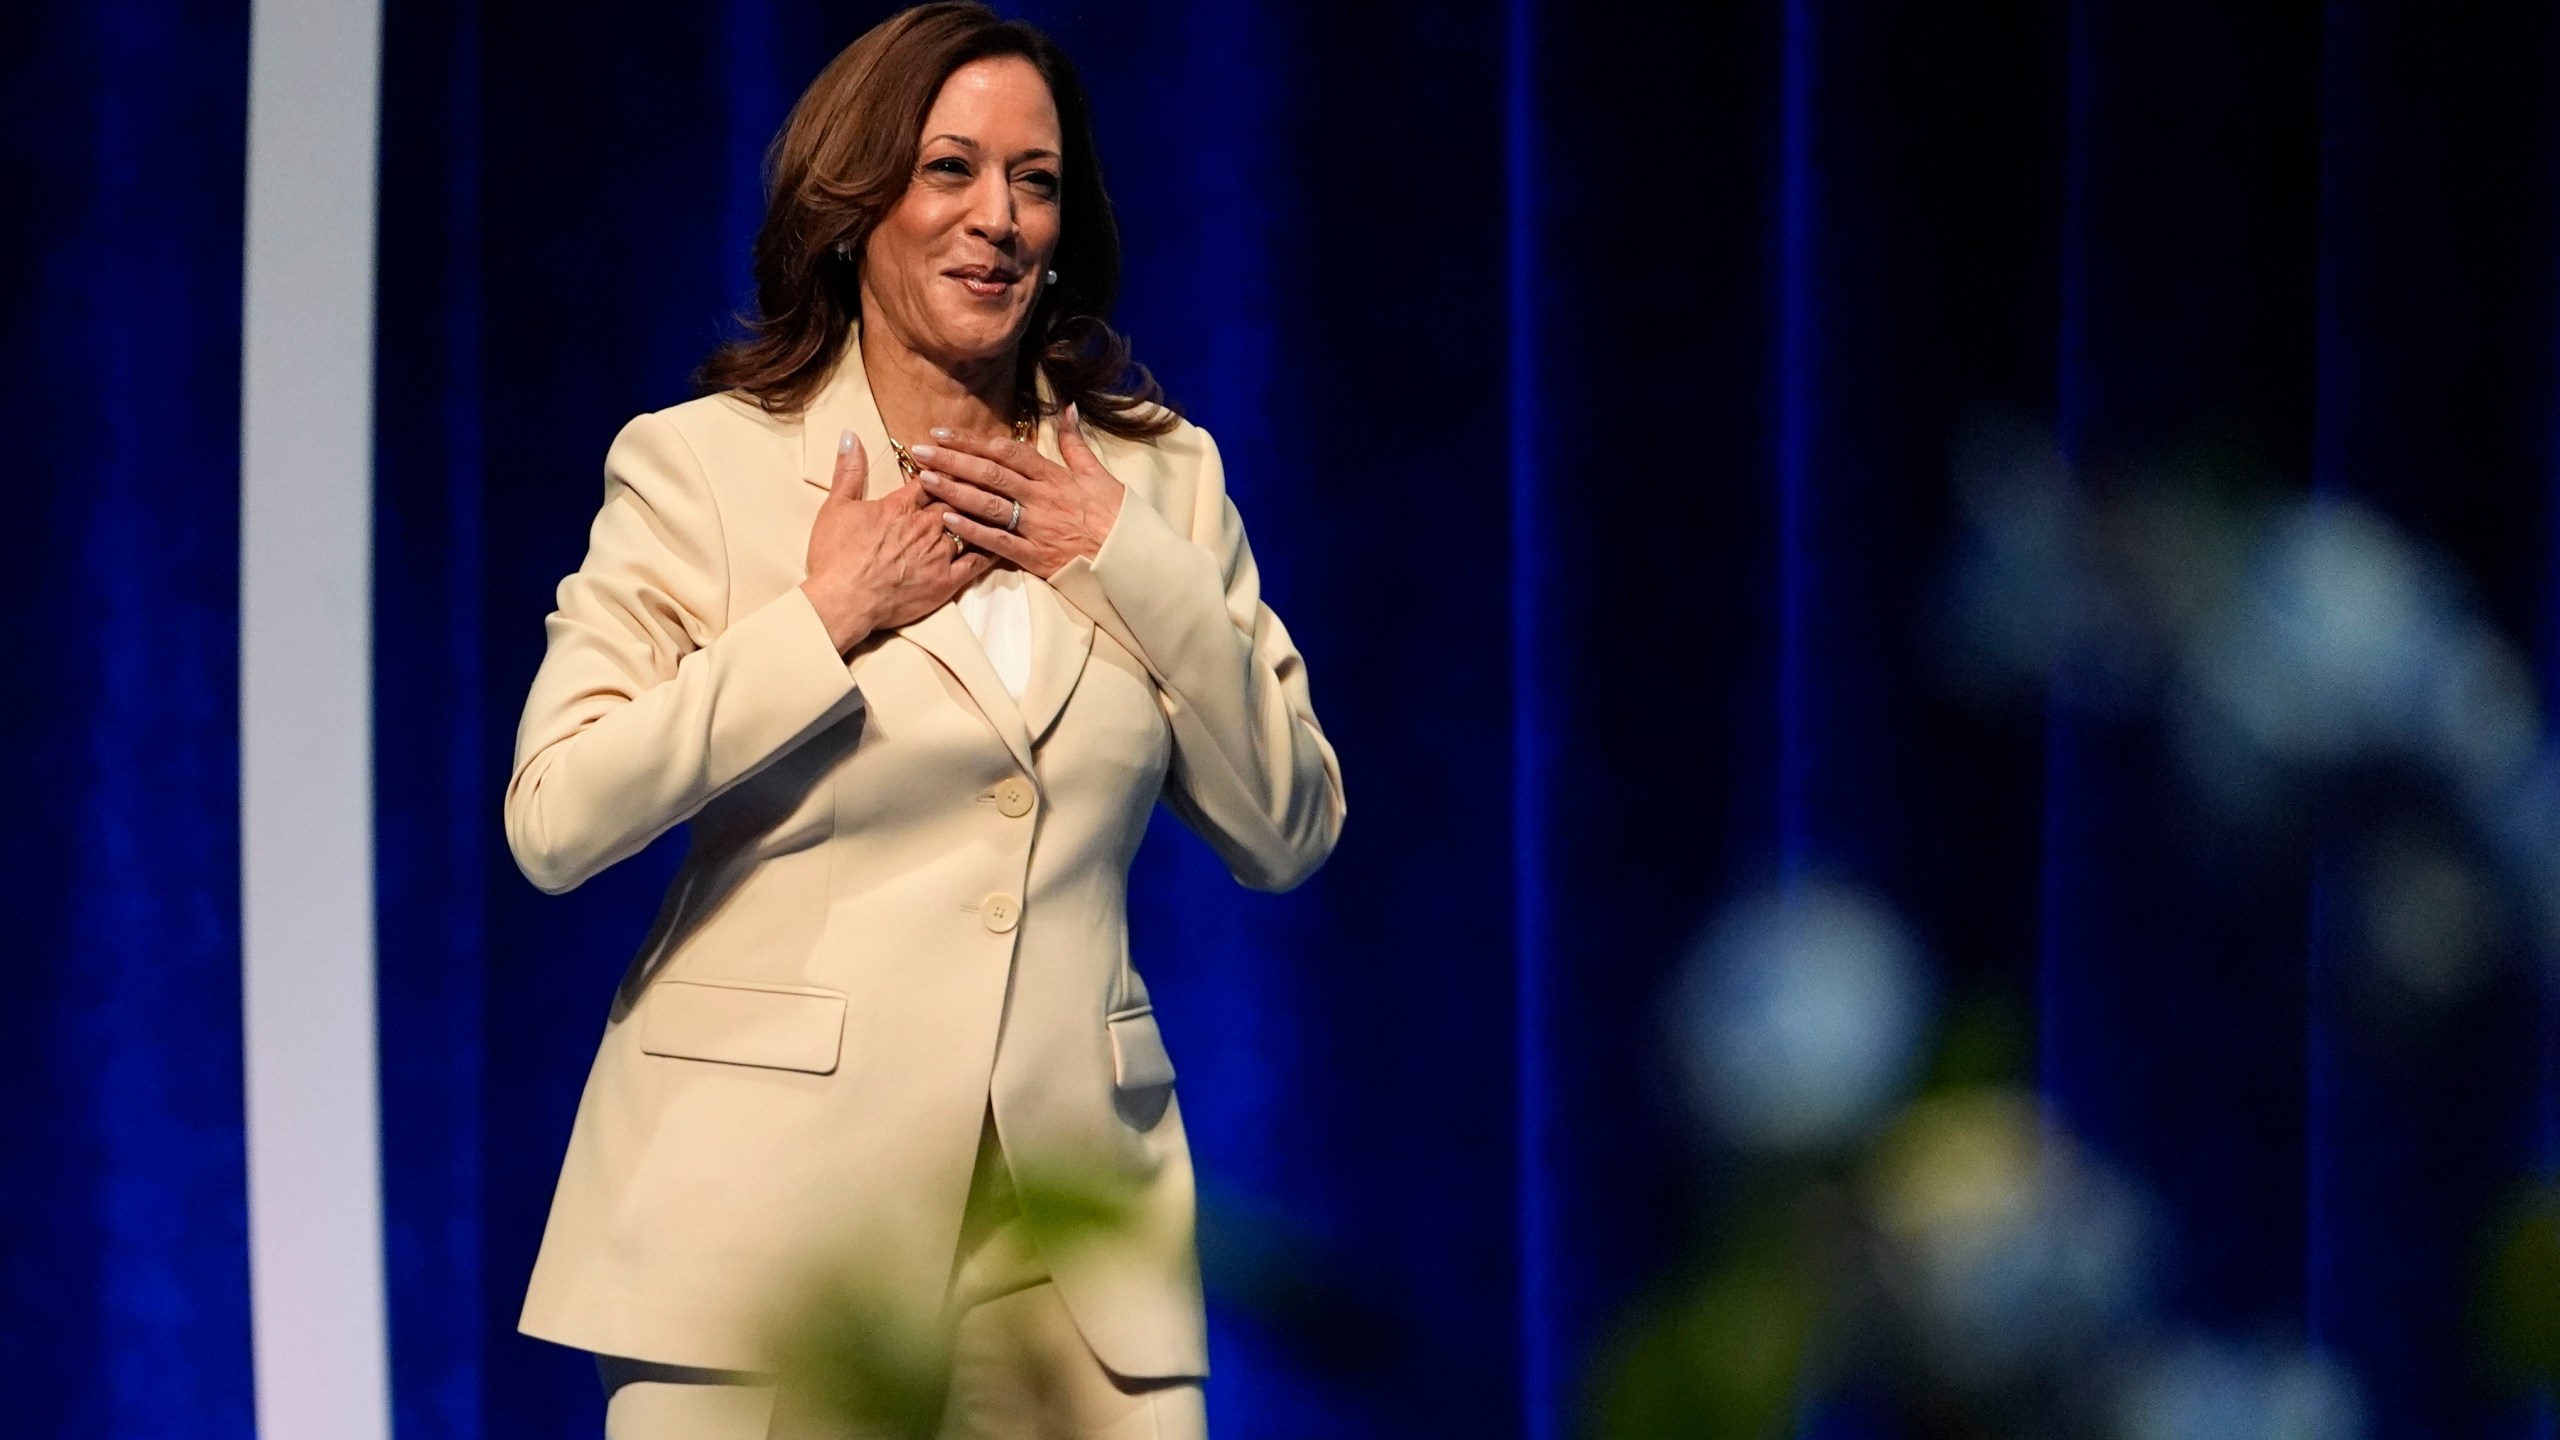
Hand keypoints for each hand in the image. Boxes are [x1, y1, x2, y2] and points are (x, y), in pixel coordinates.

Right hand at [801, 431, 991, 652]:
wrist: (843, 600)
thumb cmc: (836, 555)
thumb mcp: (836, 507)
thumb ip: (848, 471)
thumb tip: (850, 434)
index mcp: (901, 506)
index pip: (933, 478)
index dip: (945, 467)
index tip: (956, 459)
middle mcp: (926, 525)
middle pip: (958, 497)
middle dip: (973, 485)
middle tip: (990, 475)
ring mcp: (939, 553)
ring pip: (973, 525)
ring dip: (987, 513)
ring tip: (1003, 502)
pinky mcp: (946, 582)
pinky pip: (977, 563)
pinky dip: (992, 549)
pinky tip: (1003, 541)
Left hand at [907, 403, 1125, 580]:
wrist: (1128, 557)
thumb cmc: (1114, 515)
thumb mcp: (1098, 473)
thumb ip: (1076, 442)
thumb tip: (1068, 407)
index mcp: (1054, 475)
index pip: (1006, 451)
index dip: (972, 441)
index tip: (943, 432)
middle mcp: (1041, 497)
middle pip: (990, 474)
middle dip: (952, 461)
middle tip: (920, 451)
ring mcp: (1036, 526)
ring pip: (989, 504)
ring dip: (955, 491)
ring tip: (925, 480)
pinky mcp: (1034, 556)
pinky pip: (998, 541)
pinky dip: (973, 530)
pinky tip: (948, 520)